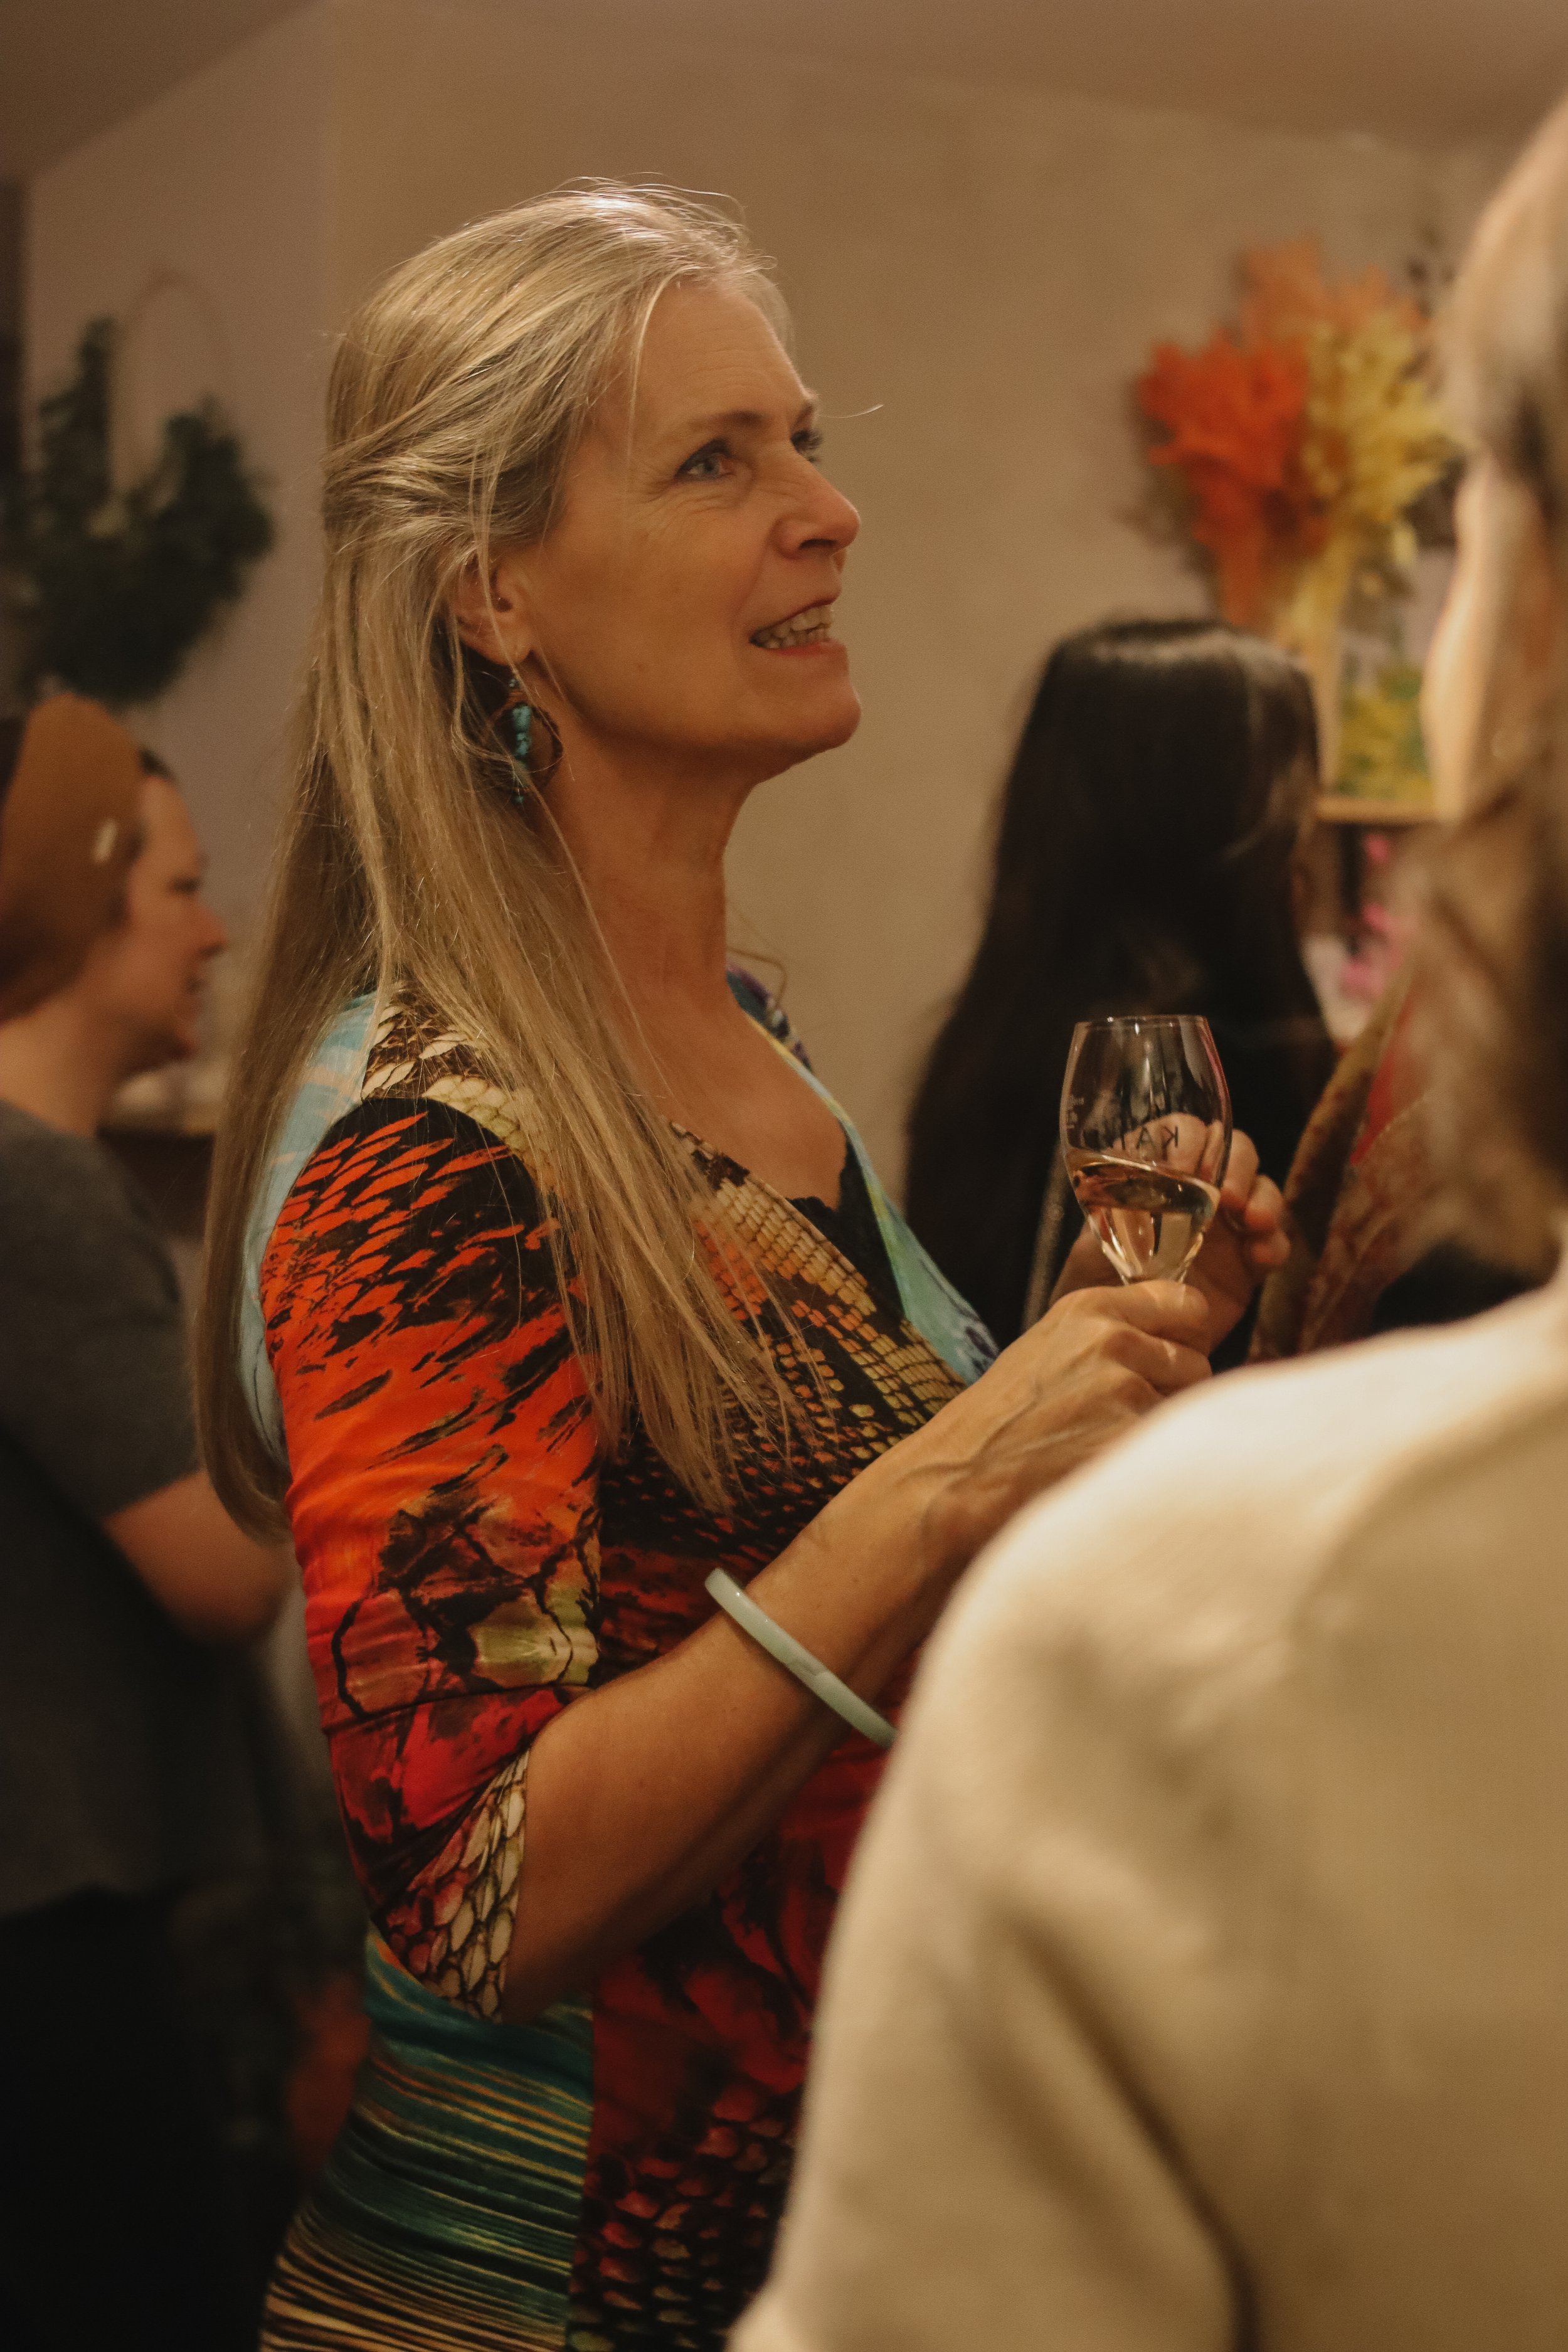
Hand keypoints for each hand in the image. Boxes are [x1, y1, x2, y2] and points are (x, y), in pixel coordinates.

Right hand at [890, 1278, 1211, 1582]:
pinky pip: (1173, 1451)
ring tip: (1104, 1448)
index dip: (1184, 1337)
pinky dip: (1151, 1466)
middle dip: (1172, 1393)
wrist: (960, 1480)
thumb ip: (1109, 1336)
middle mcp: (1112, 1340)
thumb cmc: (1000, 1423)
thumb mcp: (1048, 1350)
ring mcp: (1123, 1390)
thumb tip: (1179, 1343)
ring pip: (1188, 1413)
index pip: (1188, 1304)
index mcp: (1089, 1309)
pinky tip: (1107, 1471)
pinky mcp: (1130, 1440)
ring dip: (1161, 1432)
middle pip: (1196, 1363)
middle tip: (1120, 1421)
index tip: (1169, 1358)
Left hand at [1053, 1125, 1288, 1352]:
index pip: (1181, 1131)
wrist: (1120, 1340)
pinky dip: (1275, 1242)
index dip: (1189, 1142)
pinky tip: (1261, 1257)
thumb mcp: (1094, 1244)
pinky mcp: (1249, 1261)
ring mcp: (1227, 1224)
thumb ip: (1119, 1211)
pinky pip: (1275, 1240)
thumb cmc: (1097, 1287)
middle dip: (1237, 1166)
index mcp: (1155, 1173)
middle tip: (1226, 1197)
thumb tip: (1151, 1181)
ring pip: (1262, 1188)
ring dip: (1264, 1198)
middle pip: (1233, 1150)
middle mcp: (1195, 1190)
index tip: (1185, 1170)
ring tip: (1254, 1222)